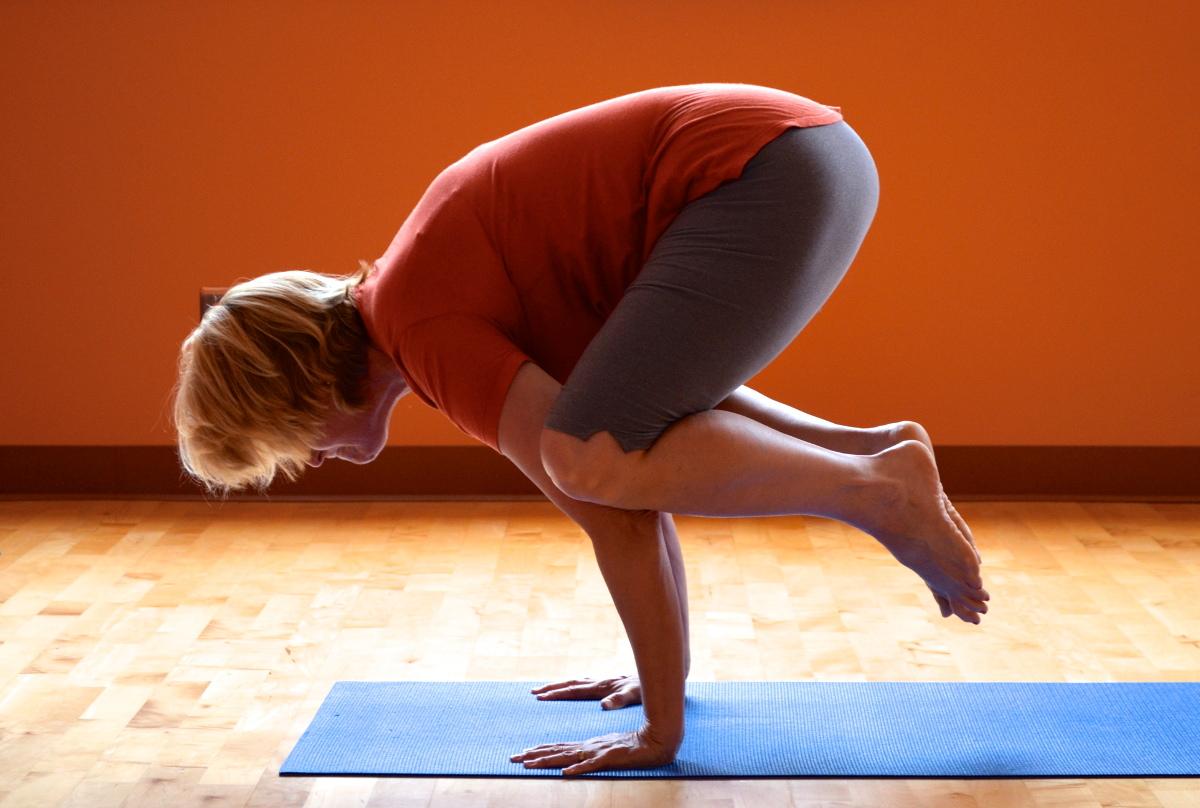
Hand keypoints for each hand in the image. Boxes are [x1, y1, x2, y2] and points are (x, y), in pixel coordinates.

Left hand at [510, 726, 676, 774]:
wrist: (654, 740)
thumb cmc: (632, 747)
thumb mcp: (607, 752)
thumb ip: (591, 758)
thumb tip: (571, 766)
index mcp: (587, 746)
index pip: (558, 749)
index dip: (539, 752)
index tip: (522, 754)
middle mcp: (588, 748)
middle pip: (556, 752)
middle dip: (533, 755)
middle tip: (513, 758)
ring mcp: (598, 753)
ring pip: (567, 758)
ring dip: (547, 761)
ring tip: (528, 764)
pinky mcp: (610, 758)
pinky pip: (592, 766)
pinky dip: (579, 769)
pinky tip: (566, 773)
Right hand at [530, 675, 641, 709]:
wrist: (658, 674)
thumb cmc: (646, 688)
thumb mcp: (634, 695)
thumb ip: (619, 699)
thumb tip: (604, 705)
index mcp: (602, 686)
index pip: (574, 691)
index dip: (557, 693)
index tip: (541, 696)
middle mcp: (599, 682)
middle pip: (571, 684)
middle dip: (552, 688)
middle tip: (534, 692)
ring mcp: (602, 681)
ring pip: (576, 683)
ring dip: (560, 686)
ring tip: (545, 689)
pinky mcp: (607, 683)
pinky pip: (583, 684)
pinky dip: (572, 686)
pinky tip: (571, 688)